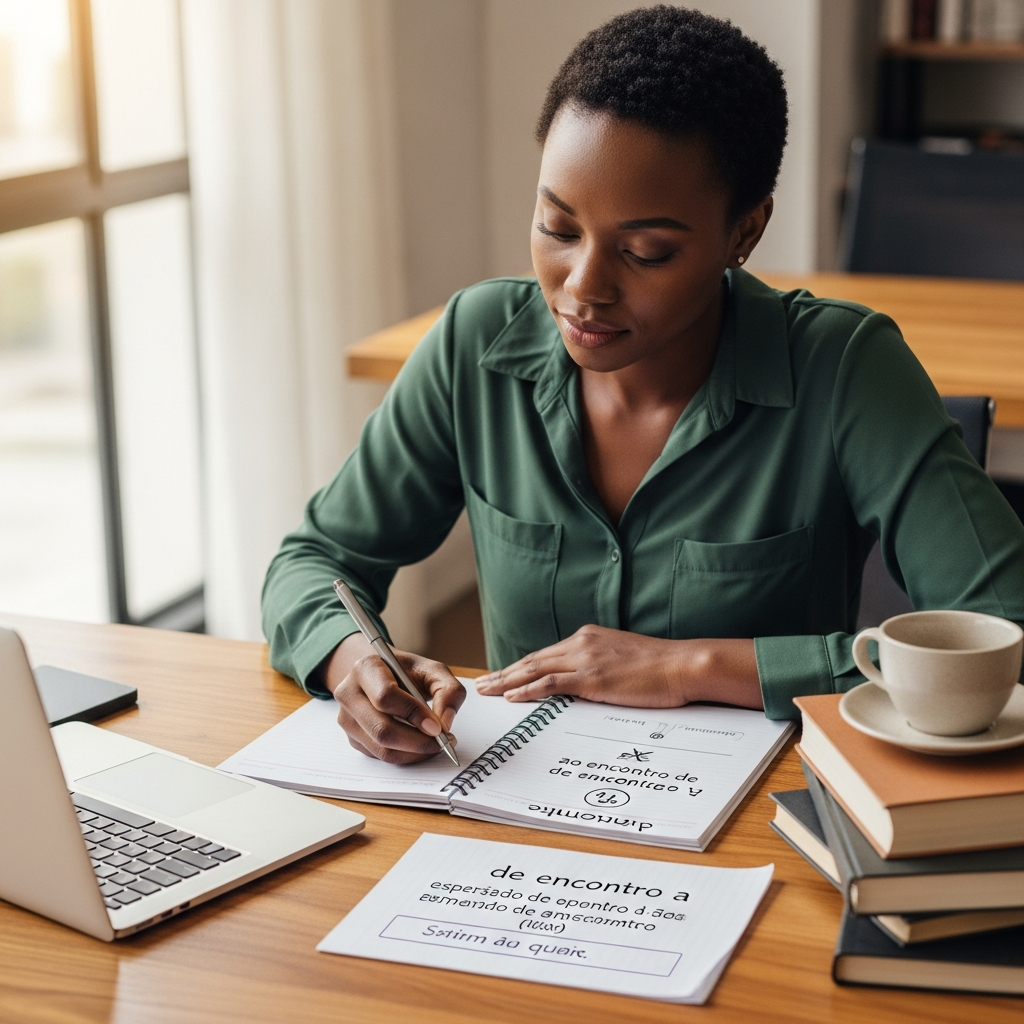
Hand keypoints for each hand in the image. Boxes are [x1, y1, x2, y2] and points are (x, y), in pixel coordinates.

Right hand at [325, 633, 465, 762]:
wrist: (382, 676)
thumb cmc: (406, 673)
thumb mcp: (432, 670)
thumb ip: (448, 690)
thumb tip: (446, 722)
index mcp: (366, 668)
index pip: (386, 696)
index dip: (413, 714)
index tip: (438, 727)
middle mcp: (349, 693)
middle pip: (381, 729)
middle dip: (417, 741)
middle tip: (443, 742)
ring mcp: (347, 718)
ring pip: (381, 748)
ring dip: (414, 753)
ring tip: (436, 744)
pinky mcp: (352, 738)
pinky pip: (380, 756)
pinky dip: (405, 756)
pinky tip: (420, 745)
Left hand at [474, 624, 761, 709]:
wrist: (683, 665)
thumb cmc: (662, 668)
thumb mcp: (625, 661)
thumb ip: (601, 667)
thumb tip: (588, 685)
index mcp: (589, 637)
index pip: (546, 654)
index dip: (521, 666)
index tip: (503, 675)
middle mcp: (582, 643)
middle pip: (533, 659)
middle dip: (505, 673)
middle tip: (483, 683)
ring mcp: (585, 659)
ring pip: (534, 670)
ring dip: (507, 681)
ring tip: (487, 691)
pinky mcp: (592, 678)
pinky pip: (551, 684)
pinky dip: (527, 690)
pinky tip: (511, 697)